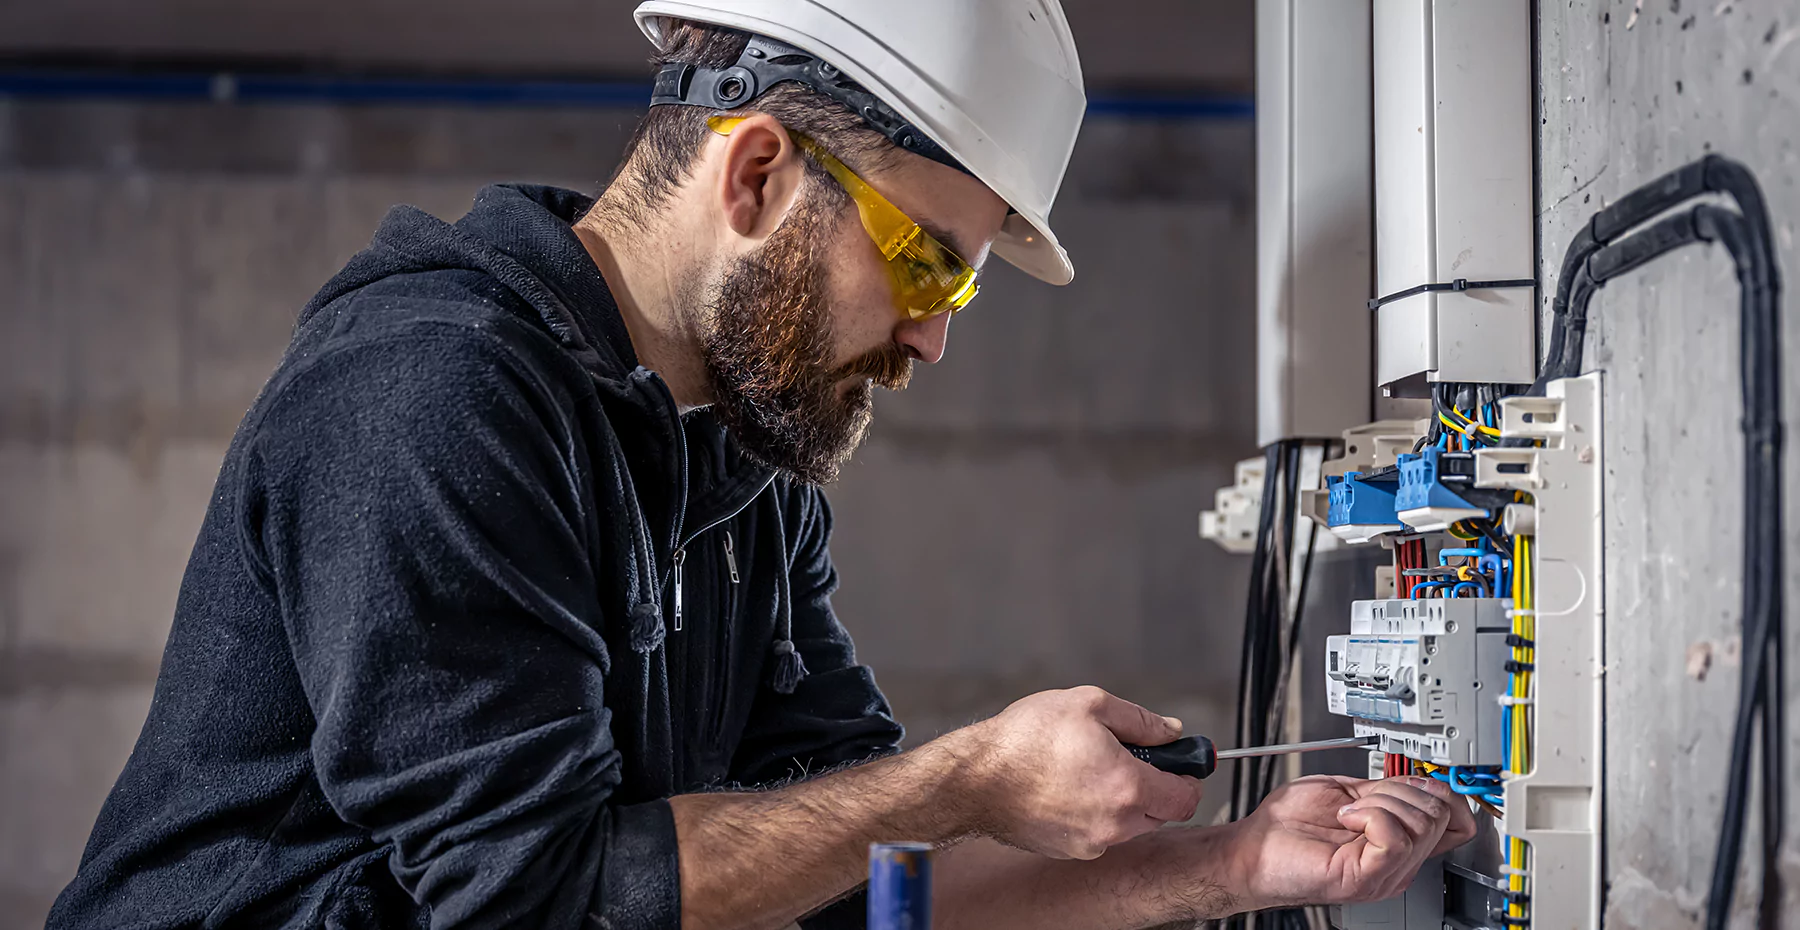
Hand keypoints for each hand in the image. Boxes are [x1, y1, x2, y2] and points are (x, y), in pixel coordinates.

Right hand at [957, 686, 1204, 859]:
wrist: (975, 779)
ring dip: (1123, 801)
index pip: (1186, 798)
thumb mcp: (1089, 704)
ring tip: (1088, 769)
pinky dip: (1094, 814)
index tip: (1178, 764)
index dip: (1187, 777)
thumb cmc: (1024, 741)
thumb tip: (1169, 730)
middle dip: (1153, 787)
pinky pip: (1097, 833)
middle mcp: (1115, 823)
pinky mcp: (1068, 849)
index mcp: (1128, 787)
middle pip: (1160, 813)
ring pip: (1128, 825)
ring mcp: (1091, 842)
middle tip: (1127, 758)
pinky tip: (1066, 787)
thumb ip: (1139, 719)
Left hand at [1222, 774, 1477, 907]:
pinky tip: (1346, 819)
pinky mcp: (1367, 877)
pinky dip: (1370, 815)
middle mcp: (1399, 862)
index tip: (1413, 782)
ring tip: (1348, 812)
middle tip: (1362, 799)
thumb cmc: (1287, 826)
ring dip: (1380, 801)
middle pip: (1439, 814)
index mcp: (1399, 842)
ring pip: (1420, 823)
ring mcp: (1385, 873)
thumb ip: (1388, 791)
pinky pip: (1395, 838)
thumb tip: (1423, 781)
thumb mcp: (1350, 794)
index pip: (1457, 821)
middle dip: (1400, 790)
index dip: (1443, 793)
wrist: (1253, 847)